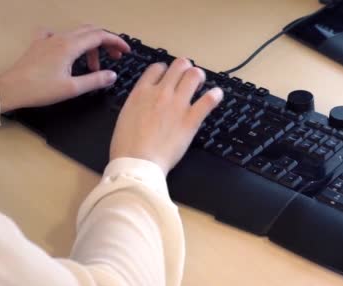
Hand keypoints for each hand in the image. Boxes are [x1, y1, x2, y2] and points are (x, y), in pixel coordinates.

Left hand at [0, 25, 129, 112]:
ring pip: (76, 34)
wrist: (11, 89)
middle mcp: (60, 38)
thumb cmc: (40, 89)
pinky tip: (69, 52)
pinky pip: (58, 35)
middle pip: (90, 32)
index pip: (99, 36)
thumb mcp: (72, 88)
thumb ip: (95, 80)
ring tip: (94, 67)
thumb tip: (112, 75)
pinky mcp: (39, 45)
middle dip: (106, 42)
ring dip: (90, 47)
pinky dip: (70, 41)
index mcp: (70, 46)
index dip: (116, 42)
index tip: (125, 51)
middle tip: (115, 57)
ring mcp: (48, 39)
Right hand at [110, 58, 223, 174]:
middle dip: (185, 68)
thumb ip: (138, 102)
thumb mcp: (125, 115)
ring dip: (199, 76)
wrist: (138, 162)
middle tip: (188, 78)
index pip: (157, 67)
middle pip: (179, 65)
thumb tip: (145, 100)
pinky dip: (215, 95)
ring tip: (201, 83)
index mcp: (142, 91)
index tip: (168, 76)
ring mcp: (177, 104)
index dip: (165, 70)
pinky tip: (217, 95)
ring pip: (194, 75)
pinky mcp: (191, 119)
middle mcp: (161, 92)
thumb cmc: (127, 145)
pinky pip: (208, 100)